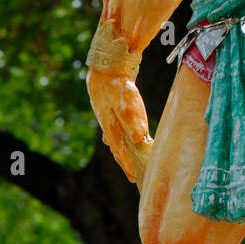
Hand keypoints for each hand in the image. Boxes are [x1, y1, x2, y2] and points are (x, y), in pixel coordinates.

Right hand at [87, 69, 151, 185]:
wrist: (106, 67)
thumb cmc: (118, 86)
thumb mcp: (127, 102)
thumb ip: (132, 120)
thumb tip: (138, 139)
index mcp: (111, 126)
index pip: (120, 150)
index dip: (127, 163)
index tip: (134, 176)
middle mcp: (108, 124)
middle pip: (116, 147)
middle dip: (124, 162)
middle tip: (132, 176)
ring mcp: (108, 116)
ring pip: (114, 138)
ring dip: (120, 150)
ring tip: (124, 161)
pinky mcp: (110, 107)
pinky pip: (112, 128)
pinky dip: (115, 137)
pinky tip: (112, 139)